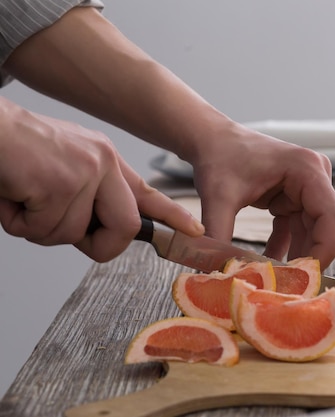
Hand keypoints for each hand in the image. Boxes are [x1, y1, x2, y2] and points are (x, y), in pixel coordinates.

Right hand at [0, 98, 203, 260]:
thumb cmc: (15, 152)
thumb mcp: (63, 167)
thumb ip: (86, 196)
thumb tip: (92, 230)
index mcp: (105, 160)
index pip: (147, 193)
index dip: (171, 216)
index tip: (195, 231)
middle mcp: (102, 163)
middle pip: (126, 227)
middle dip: (97, 245)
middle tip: (58, 229)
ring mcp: (84, 172)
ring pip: (72, 234)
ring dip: (38, 228)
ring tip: (21, 198)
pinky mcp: (59, 183)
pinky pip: (43, 228)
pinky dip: (18, 222)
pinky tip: (11, 194)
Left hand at [189, 123, 334, 269]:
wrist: (211, 140)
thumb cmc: (218, 157)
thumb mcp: (218, 197)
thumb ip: (219, 234)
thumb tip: (217, 272)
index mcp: (307, 169)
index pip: (330, 216)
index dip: (324, 249)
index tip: (307, 278)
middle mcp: (315, 177)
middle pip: (323, 227)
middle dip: (307, 258)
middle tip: (290, 287)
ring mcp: (307, 188)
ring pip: (311, 231)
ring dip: (295, 256)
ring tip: (278, 282)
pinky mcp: (294, 198)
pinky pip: (295, 229)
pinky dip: (283, 247)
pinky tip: (268, 266)